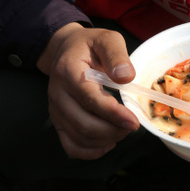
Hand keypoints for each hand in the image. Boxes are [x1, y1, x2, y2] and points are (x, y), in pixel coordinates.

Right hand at [37, 23, 139, 159]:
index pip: (89, 98)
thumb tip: (126, 77)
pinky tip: (109, 142)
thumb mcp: (107, 39)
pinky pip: (70, 146)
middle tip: (132, 125)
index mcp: (68, 71)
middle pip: (83, 124)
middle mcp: (57, 93)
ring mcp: (56, 110)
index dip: (112, 113)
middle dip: (112, 130)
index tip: (134, 120)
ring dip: (105, 140)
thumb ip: (117, 55)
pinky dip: (91, 151)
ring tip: (124, 130)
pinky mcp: (58, 121)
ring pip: (78, 137)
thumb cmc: (91, 45)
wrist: (66, 50)